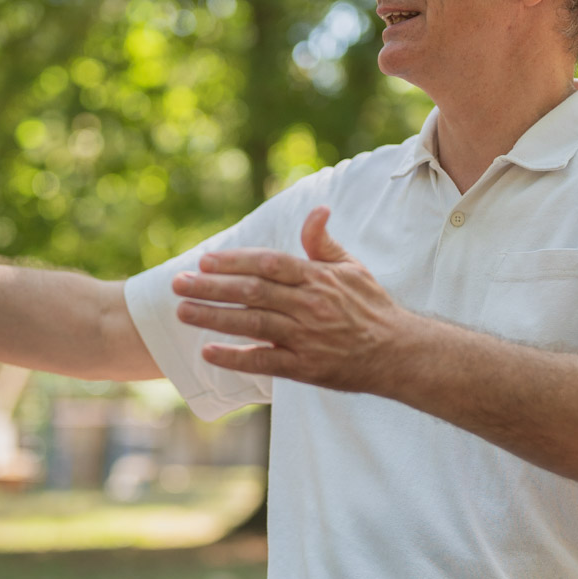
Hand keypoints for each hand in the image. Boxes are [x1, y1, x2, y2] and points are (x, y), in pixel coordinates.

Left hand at [170, 207, 410, 391]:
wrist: (399, 353)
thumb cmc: (372, 308)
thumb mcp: (351, 268)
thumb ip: (324, 243)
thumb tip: (317, 211)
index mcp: (317, 278)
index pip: (268, 264)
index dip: (234, 261)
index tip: (205, 261)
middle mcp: (309, 305)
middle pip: (252, 291)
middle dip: (212, 287)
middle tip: (178, 284)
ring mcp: (306, 337)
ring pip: (253, 323)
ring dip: (214, 317)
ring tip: (183, 312)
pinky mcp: (306, 367)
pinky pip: (264, 360)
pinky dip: (235, 357)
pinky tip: (209, 352)